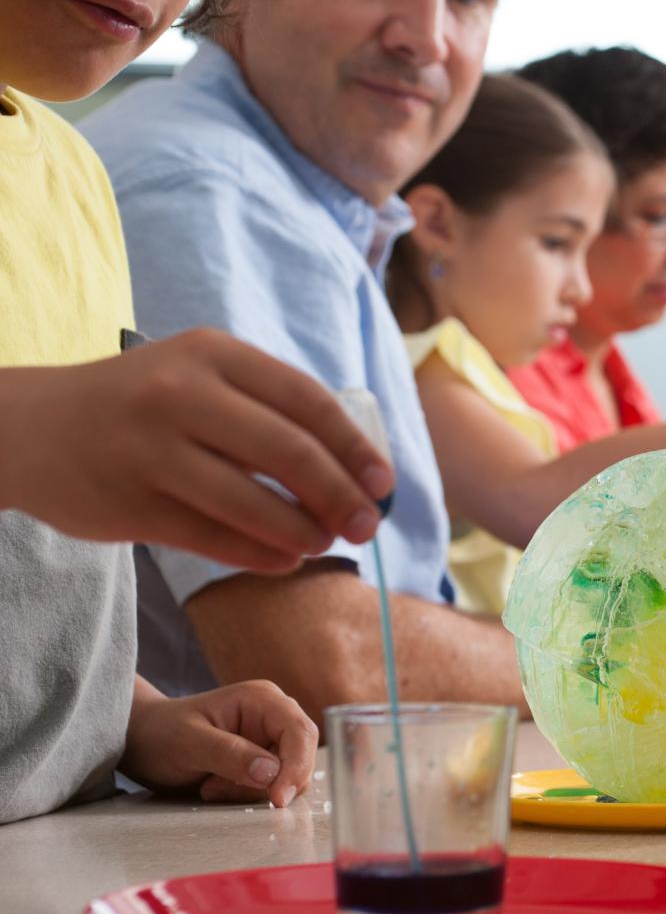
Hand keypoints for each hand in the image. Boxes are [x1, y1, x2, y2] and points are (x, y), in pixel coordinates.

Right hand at [0, 328, 392, 571]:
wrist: (31, 426)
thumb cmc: (143, 402)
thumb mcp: (201, 375)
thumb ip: (270, 408)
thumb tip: (356, 468)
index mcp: (213, 354)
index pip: (307, 400)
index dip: (354, 446)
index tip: (383, 482)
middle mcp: (180, 395)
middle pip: (288, 452)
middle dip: (340, 495)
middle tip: (367, 524)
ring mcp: (150, 450)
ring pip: (251, 501)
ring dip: (302, 530)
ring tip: (324, 542)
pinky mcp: (128, 503)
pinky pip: (212, 537)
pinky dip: (259, 553)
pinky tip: (284, 559)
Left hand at [120, 678, 318, 807]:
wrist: (142, 741)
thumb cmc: (159, 733)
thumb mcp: (188, 743)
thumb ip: (229, 755)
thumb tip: (271, 773)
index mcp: (262, 699)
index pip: (300, 732)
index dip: (296, 766)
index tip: (277, 798)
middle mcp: (274, 717)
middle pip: (301, 756)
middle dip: (269, 782)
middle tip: (217, 789)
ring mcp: (270, 739)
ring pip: (288, 776)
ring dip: (251, 791)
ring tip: (211, 785)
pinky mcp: (263, 761)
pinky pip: (272, 786)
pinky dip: (247, 796)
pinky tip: (215, 788)